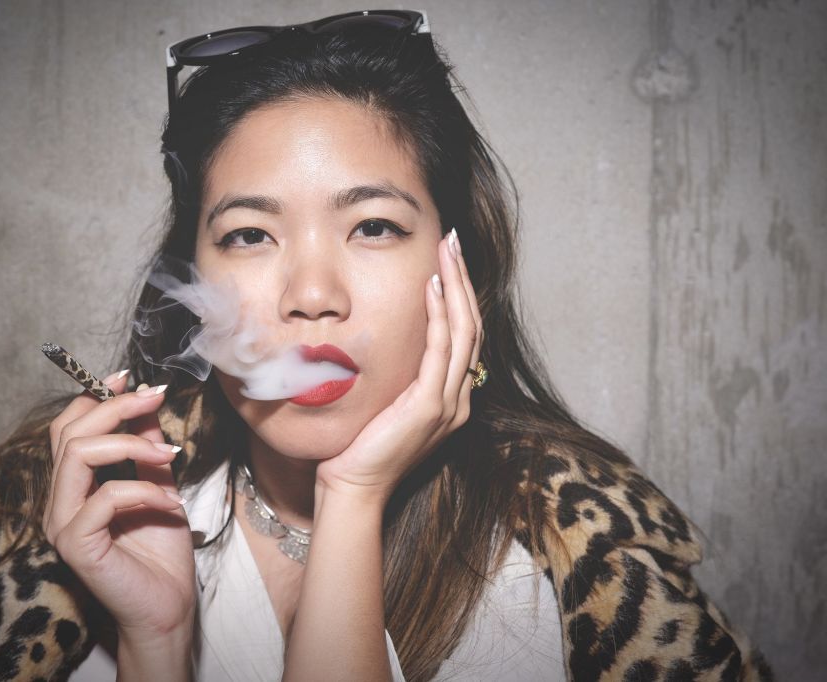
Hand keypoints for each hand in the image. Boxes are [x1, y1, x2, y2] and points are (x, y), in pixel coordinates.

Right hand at [42, 374, 196, 637]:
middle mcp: (59, 501)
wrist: (168, 606)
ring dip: (131, 444)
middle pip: (70, 433)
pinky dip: (145, 490)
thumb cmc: (160, 551)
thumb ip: (147, 446)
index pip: (68, 429)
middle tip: (155, 398)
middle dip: (116, 408)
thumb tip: (148, 402)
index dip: (95, 398)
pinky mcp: (75, 544)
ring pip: (78, 455)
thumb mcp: (159, 484)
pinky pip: (105, 497)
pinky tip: (170, 503)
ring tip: (169, 455)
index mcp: (73, 486)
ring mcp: (61, 523)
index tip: (130, 378)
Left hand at [316, 229, 483, 502]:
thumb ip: (397, 375)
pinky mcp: (430, 407)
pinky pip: (441, 350)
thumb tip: (386, 338)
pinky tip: (432, 287)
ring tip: (447, 251)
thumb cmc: (360, 446)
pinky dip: (440, 315)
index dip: (460, 294)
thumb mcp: (384, 402)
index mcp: (450, 397)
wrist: (354, 487)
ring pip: (464, 331)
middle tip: (453, 242)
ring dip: (456, 286)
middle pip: (471, 325)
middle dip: (463, 279)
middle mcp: (458, 398)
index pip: (464, 335)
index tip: (449, 260)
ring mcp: (448, 403)